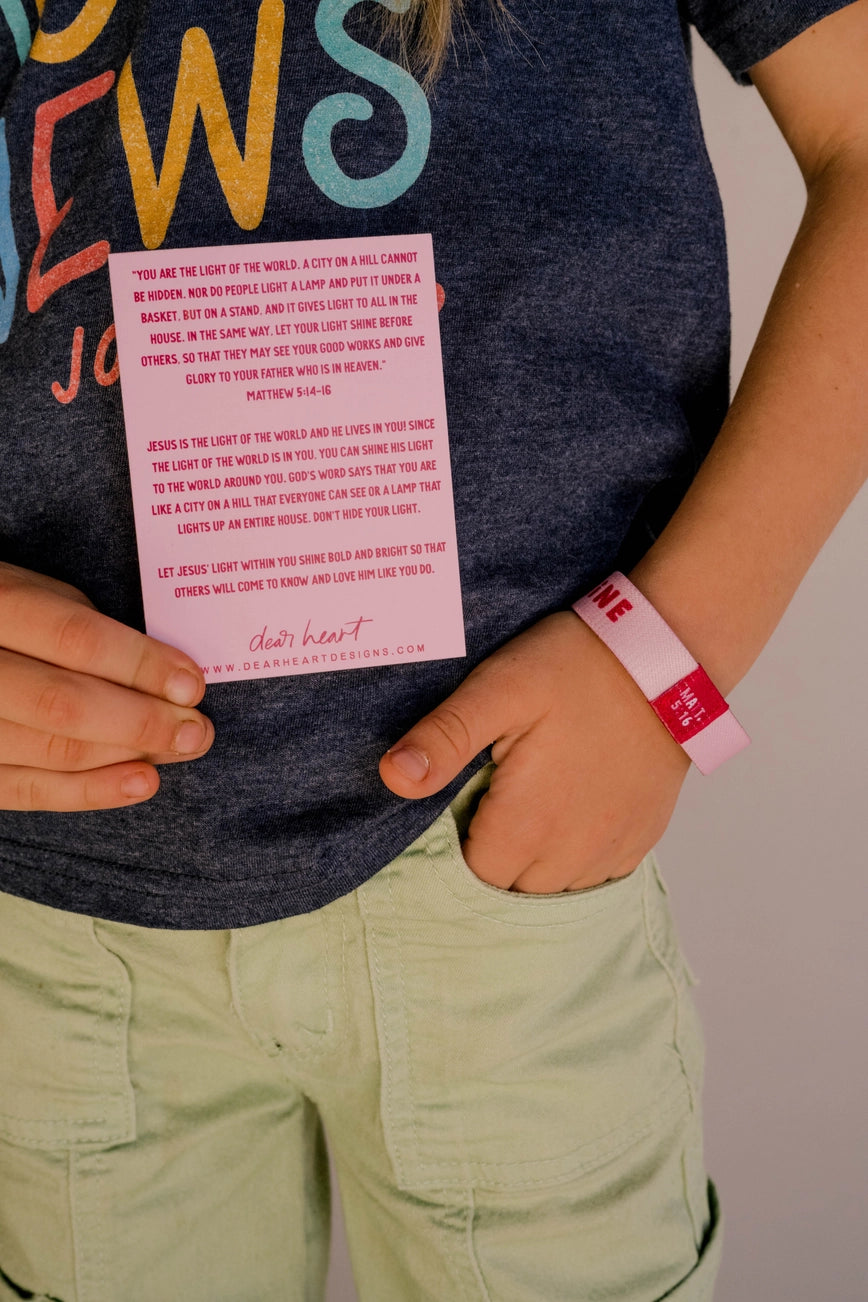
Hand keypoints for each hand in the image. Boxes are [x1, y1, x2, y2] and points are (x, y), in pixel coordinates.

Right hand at [0, 562, 213, 810]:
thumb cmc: (2, 612)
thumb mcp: (33, 591)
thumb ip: (82, 627)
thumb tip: (158, 677)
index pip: (74, 639)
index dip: (139, 665)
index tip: (192, 685)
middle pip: (65, 703)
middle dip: (143, 720)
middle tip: (197, 730)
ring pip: (51, 749)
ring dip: (127, 755)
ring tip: (181, 749)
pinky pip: (26, 789)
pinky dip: (89, 791)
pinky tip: (141, 783)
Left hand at [379, 612, 690, 892]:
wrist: (667, 658)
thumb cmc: (577, 667)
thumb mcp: (499, 689)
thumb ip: (445, 738)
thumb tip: (393, 777)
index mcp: (526, 824)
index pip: (470, 875)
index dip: (456, 843)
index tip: (463, 802)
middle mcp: (570, 854)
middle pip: (509, 889)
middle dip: (493, 854)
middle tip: (494, 796)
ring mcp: (611, 850)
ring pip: (553, 890)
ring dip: (533, 863)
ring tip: (530, 805)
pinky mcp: (641, 839)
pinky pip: (596, 877)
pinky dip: (575, 858)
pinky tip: (569, 813)